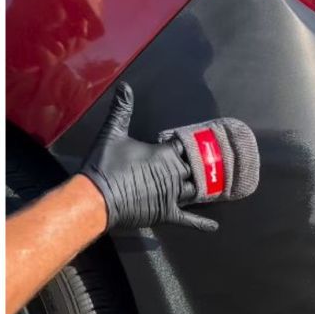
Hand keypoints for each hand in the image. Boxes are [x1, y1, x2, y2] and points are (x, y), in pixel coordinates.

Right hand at [79, 82, 218, 230]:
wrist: (96, 198)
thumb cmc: (104, 165)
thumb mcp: (112, 133)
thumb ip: (121, 109)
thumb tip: (124, 85)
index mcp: (164, 154)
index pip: (185, 145)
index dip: (190, 143)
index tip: (201, 140)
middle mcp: (173, 174)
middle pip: (196, 167)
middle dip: (203, 164)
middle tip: (217, 161)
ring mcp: (171, 195)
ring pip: (196, 190)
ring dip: (206, 188)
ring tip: (218, 185)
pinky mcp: (165, 213)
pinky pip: (187, 219)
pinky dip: (200, 224)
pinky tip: (213, 227)